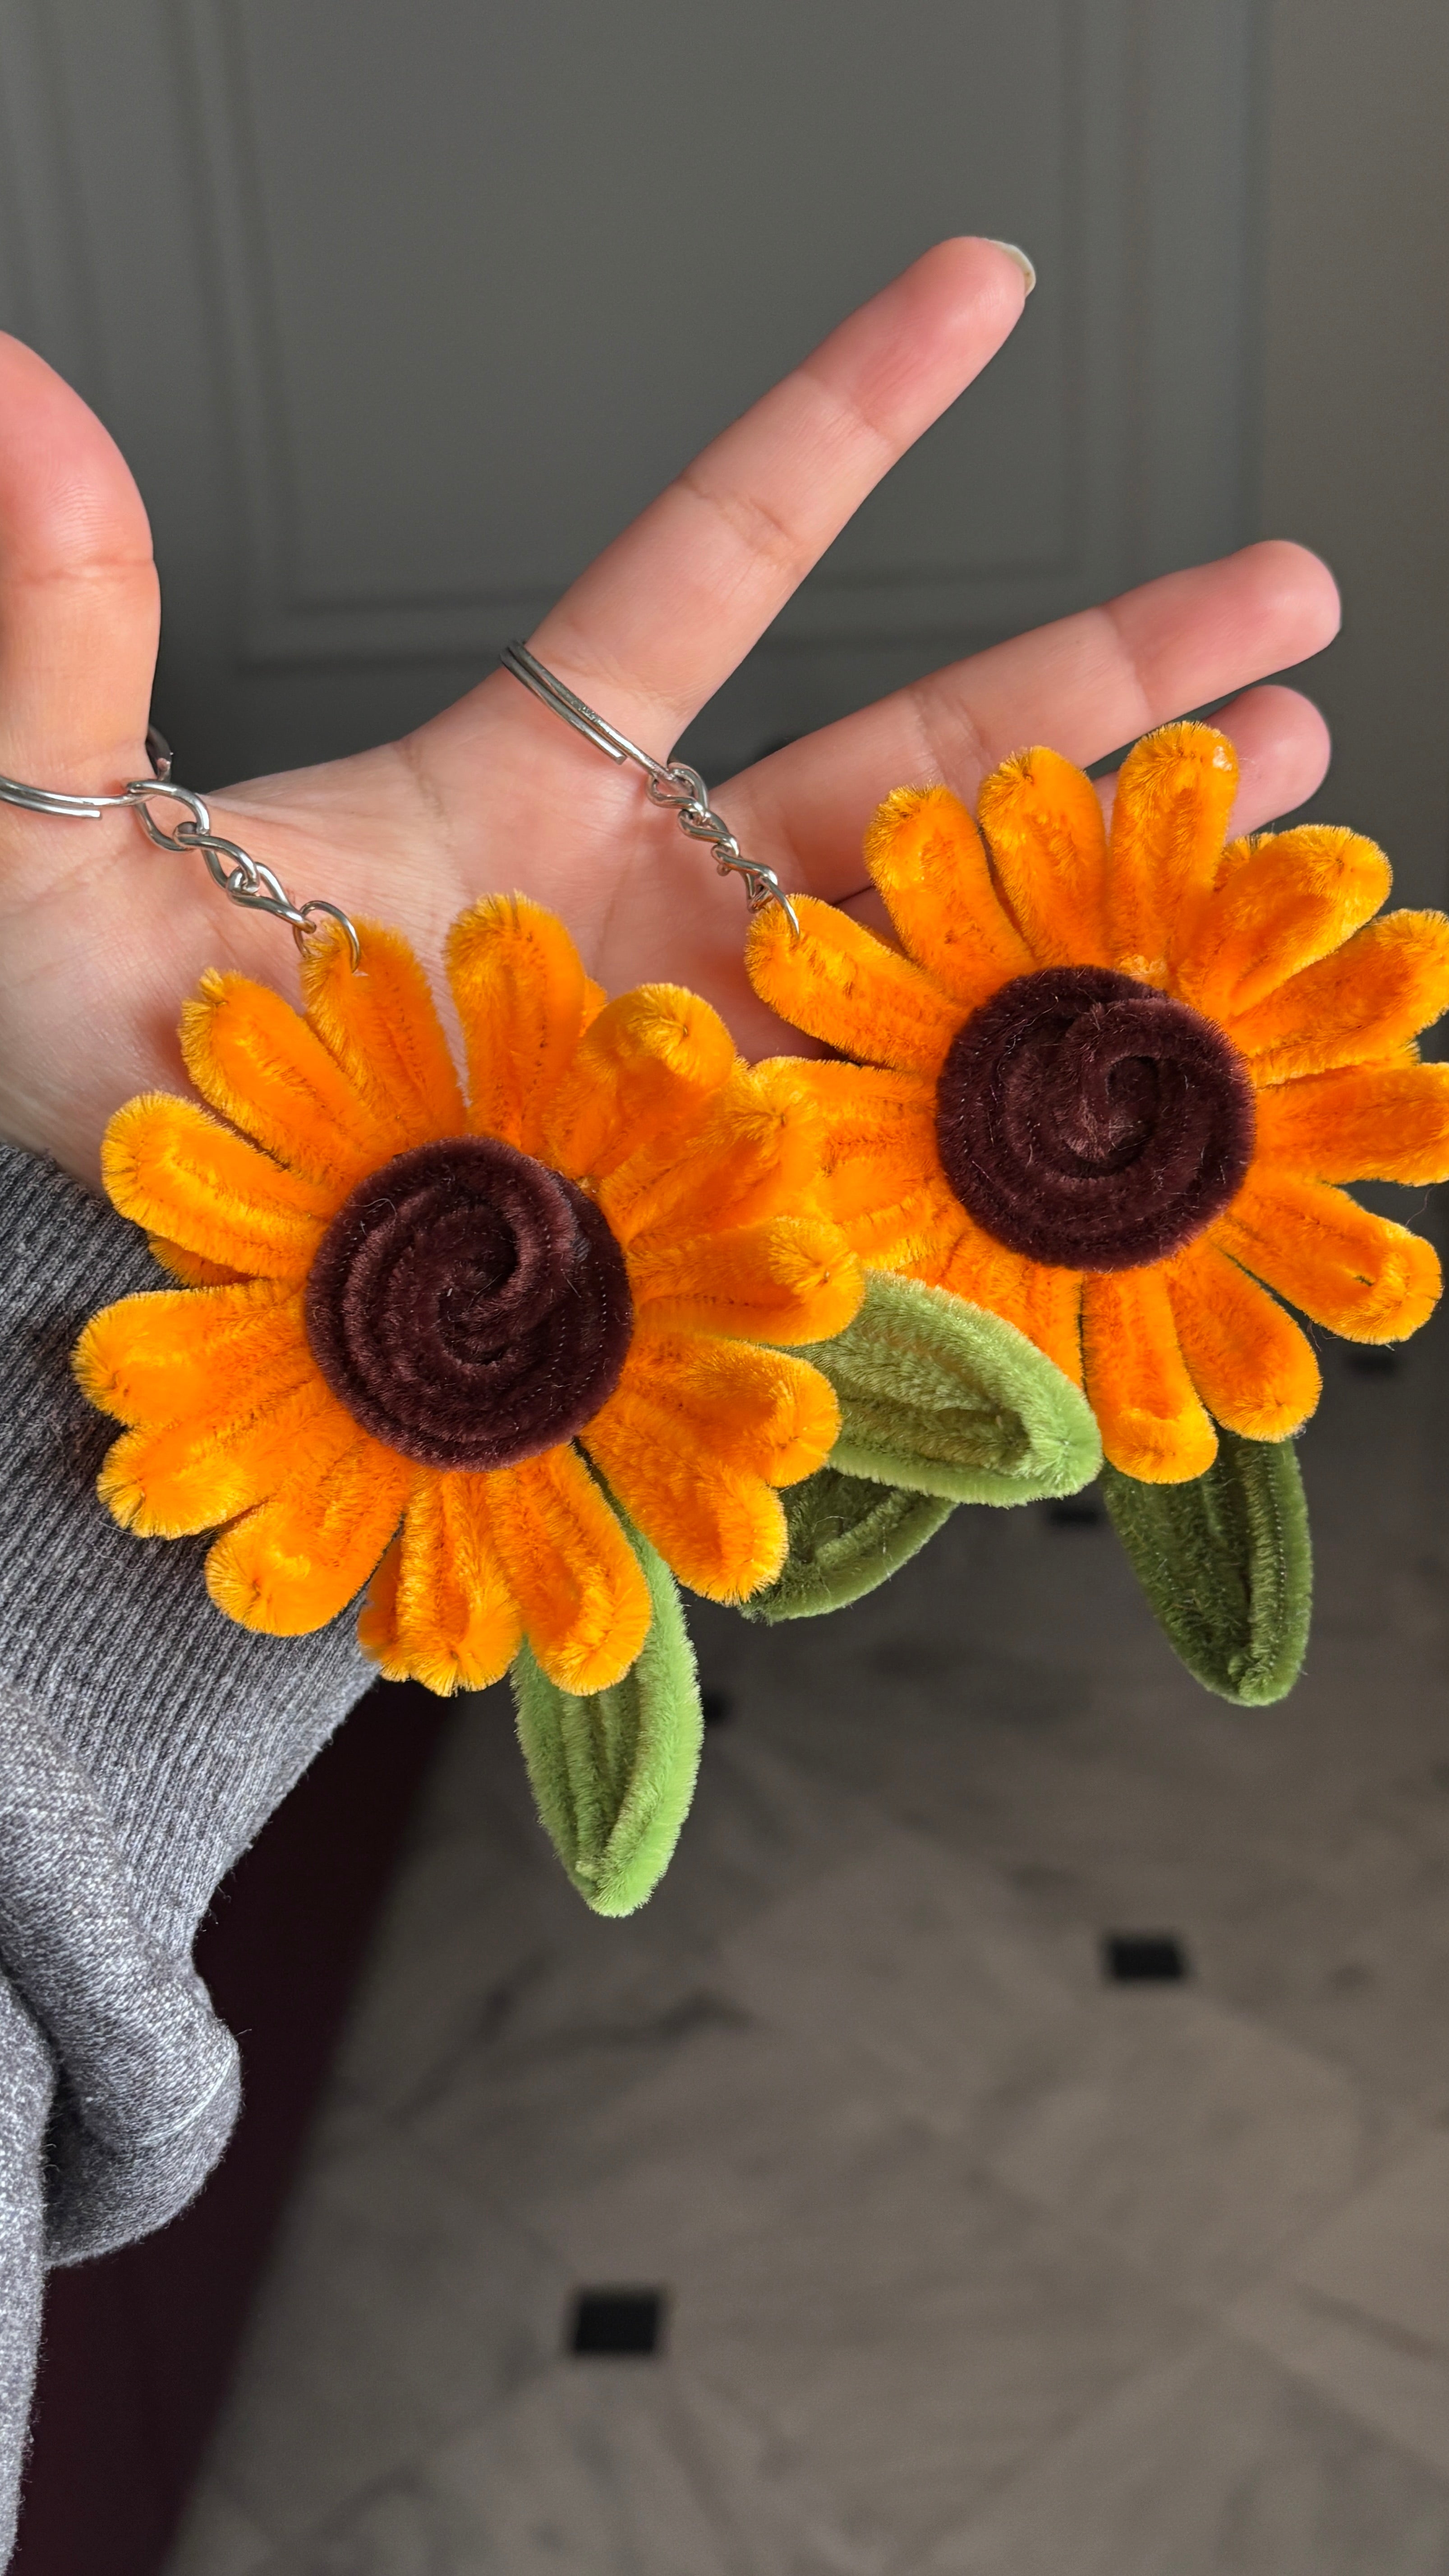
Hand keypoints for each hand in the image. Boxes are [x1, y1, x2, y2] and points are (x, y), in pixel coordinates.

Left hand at [0, 239, 1337, 1186]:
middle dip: (1112, 676)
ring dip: (1118, 881)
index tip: (983, 291)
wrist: (142, 1247)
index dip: (849, 425)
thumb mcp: (56, 822)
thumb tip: (11, 384)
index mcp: (536, 785)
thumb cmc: (100, 1038)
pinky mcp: (722, 1211)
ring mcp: (705, 1064)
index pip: (717, 565)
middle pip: (914, 764)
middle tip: (1292, 604)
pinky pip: (886, 1164)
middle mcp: (657, 912)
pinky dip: (1015, 1138)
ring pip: (945, 954)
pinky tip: (1146, 1102)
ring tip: (1293, 802)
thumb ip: (64, 626)